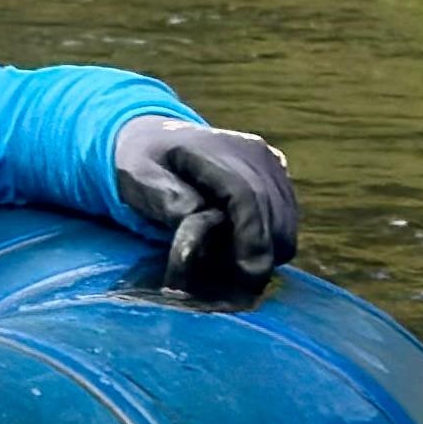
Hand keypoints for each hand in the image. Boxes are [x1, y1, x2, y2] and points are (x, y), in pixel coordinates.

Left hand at [114, 115, 297, 297]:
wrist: (158, 141)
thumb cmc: (142, 163)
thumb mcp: (138, 177)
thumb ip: (166, 197)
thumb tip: (197, 215)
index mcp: (217, 149)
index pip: (247, 195)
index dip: (251, 236)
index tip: (247, 272)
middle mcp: (253, 154)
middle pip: (273, 215)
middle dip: (258, 253)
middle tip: (230, 282)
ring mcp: (271, 166)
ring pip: (284, 225)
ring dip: (264, 250)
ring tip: (227, 263)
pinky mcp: (278, 181)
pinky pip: (284, 223)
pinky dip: (268, 242)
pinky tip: (238, 248)